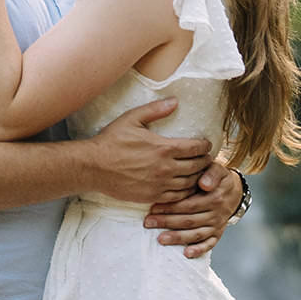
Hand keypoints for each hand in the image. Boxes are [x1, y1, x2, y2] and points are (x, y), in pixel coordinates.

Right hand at [83, 100, 212, 205]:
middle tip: (205, 157)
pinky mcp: (152, 197)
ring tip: (198, 172)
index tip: (206, 144)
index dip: (204, 145)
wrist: (94, 167)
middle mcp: (165, 168)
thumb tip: (175, 101)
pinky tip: (185, 186)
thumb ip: (155, 109)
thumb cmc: (112, 141)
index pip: (195, 148)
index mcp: (163, 148)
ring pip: (190, 183)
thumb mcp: (132, 119)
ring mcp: (159, 185)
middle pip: (197, 166)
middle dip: (204, 161)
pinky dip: (186, 192)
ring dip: (197, 177)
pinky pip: (177, 197)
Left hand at [145, 164, 243, 258]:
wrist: (234, 190)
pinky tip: (186, 254)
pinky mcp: (218, 233)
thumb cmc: (217, 177)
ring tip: (160, 239)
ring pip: (196, 234)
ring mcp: (217, 225)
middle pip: (189, 220)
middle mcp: (216, 213)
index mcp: (214, 198)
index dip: (171, 207)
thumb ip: (211, 173)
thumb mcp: (217, 169)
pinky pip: (209, 243)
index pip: (189, 204)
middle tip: (148, 223)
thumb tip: (204, 184)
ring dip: (178, 238)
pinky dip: (199, 250)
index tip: (154, 208)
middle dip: (167, 222)